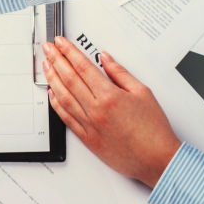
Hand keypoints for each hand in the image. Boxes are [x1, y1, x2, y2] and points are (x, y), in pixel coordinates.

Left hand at [42, 36, 181, 187]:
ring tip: (45, 65)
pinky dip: (56, 103)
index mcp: (110, 96)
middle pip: (69, 79)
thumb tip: (105, 59)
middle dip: (56, 60)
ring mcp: (89, 124)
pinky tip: (51, 93)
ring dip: (52, 78)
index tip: (61, 43)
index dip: (69, 52)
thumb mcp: (143, 93)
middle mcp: (96, 110)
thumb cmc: (154, 130)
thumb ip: (120, 73)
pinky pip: (65, 117)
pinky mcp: (86, 138)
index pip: (83, 67)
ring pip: (63, 97)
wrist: (157, 160)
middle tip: (48, 48)